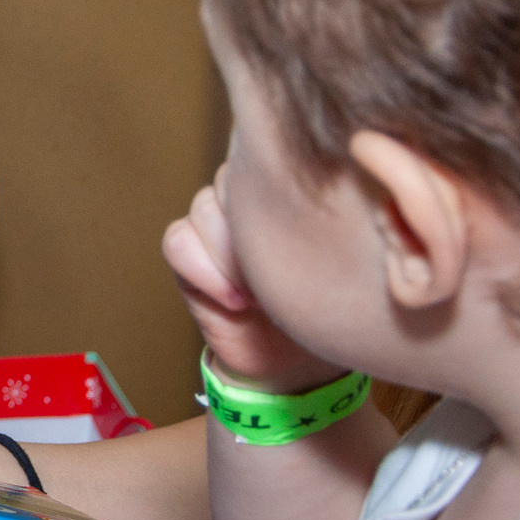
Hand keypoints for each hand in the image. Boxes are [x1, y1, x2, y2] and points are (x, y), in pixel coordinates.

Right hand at [162, 170, 341, 391]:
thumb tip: (329, 190)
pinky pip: (179, 241)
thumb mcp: (340, 257)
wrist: (294, 358)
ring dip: (232, 256)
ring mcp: (213, 222)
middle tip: (284, 274)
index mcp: (286, 189)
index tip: (311, 245)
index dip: (286, 200)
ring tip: (261, 293)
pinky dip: (205, 271)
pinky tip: (235, 300)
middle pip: (233, 182)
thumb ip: (327, 218)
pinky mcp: (187, 252)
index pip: (272, 161)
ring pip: (205, 210)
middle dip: (256, 232)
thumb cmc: (327, 304)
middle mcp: (245, 199)